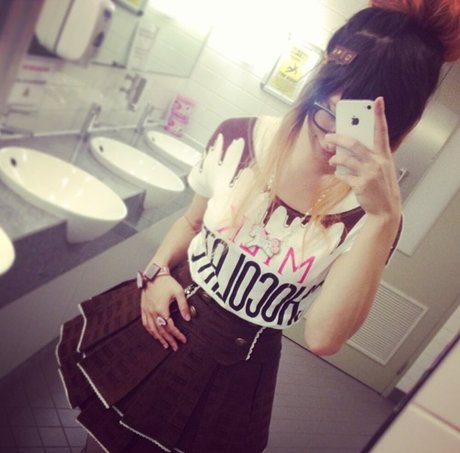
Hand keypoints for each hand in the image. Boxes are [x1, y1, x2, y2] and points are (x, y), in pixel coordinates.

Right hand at [140, 275, 190, 350]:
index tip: (183, 339)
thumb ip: (184, 306)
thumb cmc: (167, 282)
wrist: (154, 273)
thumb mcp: (179, 292)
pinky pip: (145, 323)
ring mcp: (146, 310)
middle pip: (161, 330)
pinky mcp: (143, 308)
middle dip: (169, 340)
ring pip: (152, 329)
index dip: (177, 334)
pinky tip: (154, 334)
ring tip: (165, 345)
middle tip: (175, 347)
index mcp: (161, 309)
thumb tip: (188, 318)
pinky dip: (150, 331)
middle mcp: (152, 312)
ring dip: (159, 338)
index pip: (170, 327)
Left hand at [327, 97, 400, 219]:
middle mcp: (378, 161)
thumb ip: (370, 156)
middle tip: (329, 137)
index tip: (377, 100)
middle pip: (354, 143)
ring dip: (336, 159)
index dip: (380, 114)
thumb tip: (349, 148)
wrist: (386, 209)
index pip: (382, 130)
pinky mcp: (361, 184)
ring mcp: (369, 173)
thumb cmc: (383, 187)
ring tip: (333, 160)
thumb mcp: (382, 168)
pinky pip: (344, 175)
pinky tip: (340, 175)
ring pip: (345, 159)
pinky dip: (339, 174)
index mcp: (384, 155)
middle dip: (338, 139)